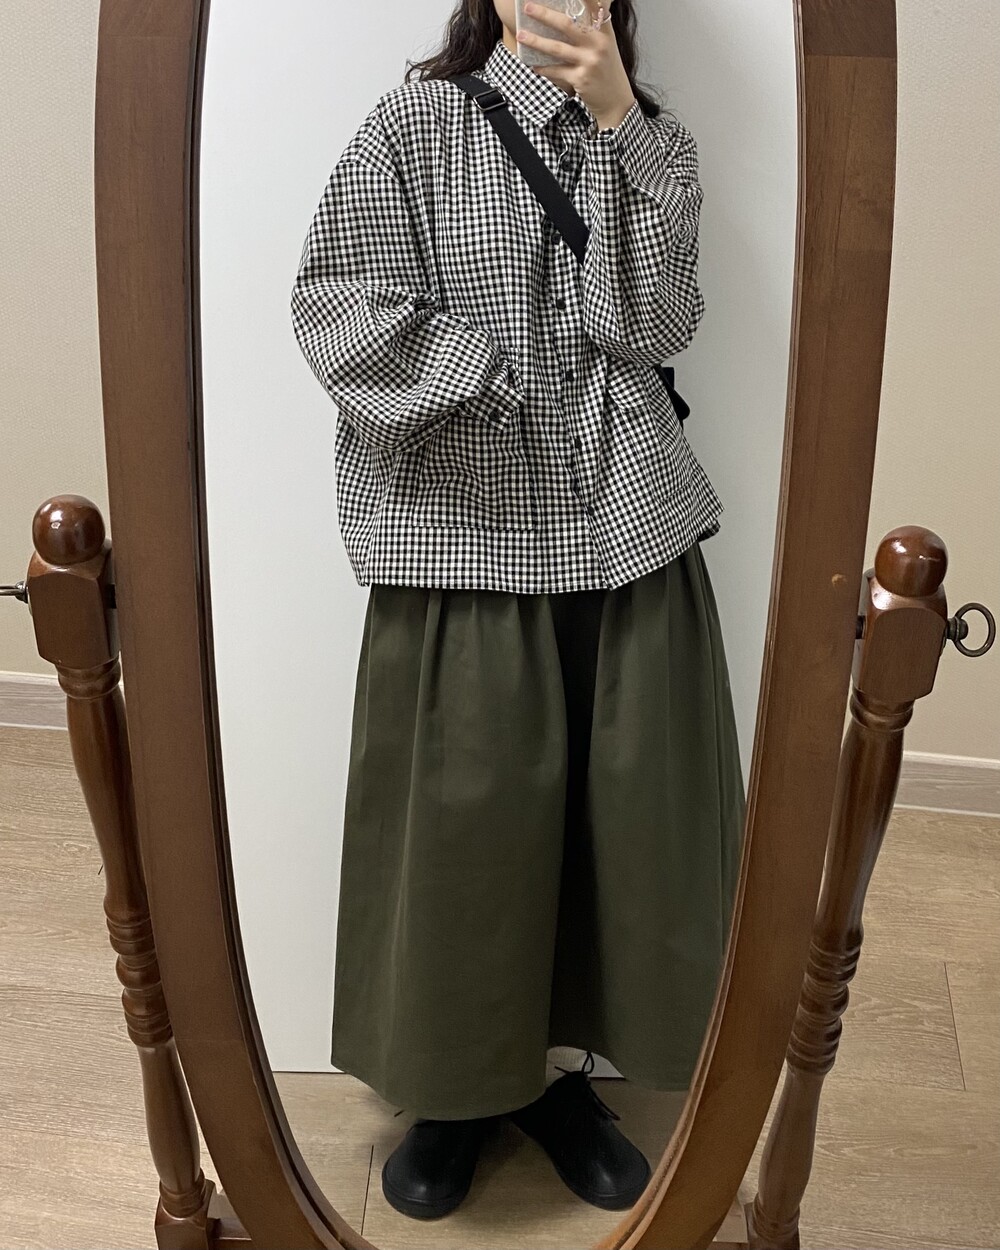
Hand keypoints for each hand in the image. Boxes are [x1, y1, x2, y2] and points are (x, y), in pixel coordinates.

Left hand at [516, 1, 635, 129]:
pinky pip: (556, 71)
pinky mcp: (580, 79)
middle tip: (528, 7)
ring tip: (520, 35)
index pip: (596, 6)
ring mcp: (589, 62)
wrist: (615, 100)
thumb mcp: (606, 46)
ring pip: (557, 48)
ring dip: (536, 41)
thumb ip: (593, 30)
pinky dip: (543, 68)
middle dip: (545, 15)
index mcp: (605, 32)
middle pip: (568, 25)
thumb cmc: (607, 70)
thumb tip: (570, 14)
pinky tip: (533, 65)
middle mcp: (598, 44)